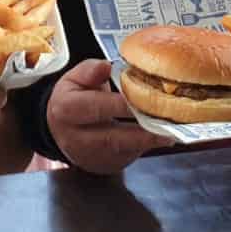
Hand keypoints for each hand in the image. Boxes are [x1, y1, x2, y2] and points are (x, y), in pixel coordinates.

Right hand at [47, 58, 172, 173]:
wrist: (59, 129)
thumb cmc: (72, 98)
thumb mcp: (74, 78)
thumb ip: (90, 70)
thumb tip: (106, 66)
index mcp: (66, 109)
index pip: (96, 107)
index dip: (121, 105)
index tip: (145, 99)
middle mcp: (75, 137)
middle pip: (112, 138)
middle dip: (142, 132)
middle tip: (168, 126)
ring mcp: (89, 156)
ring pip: (122, 151)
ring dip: (148, 143)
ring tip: (171, 133)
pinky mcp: (102, 166)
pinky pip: (126, 158)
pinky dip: (145, 147)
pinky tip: (161, 138)